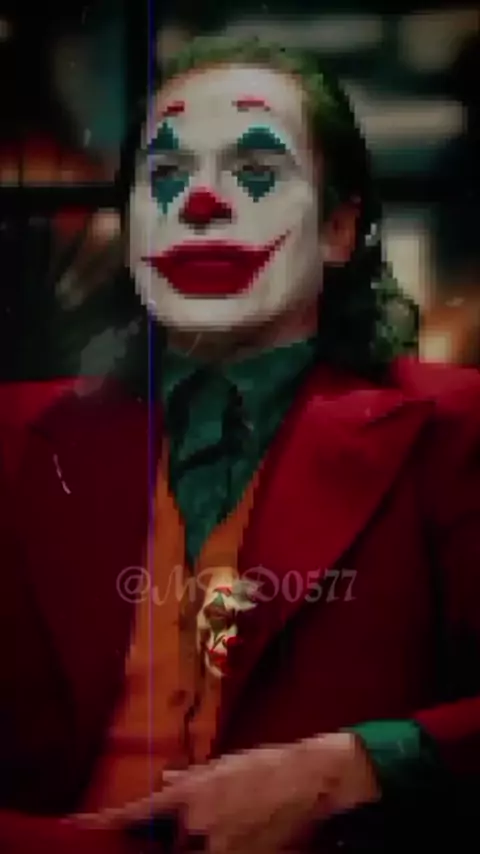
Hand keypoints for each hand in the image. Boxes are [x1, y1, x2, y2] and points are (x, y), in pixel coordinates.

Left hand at [114, 733, 380, 852]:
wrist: (308, 781)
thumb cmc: (265, 766)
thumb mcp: (222, 765)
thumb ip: (189, 778)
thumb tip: (164, 781)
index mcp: (188, 793)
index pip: (137, 813)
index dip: (104, 822)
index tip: (78, 825)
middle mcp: (195, 824)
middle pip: (166, 844)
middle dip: (173, 836)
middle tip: (210, 815)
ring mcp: (217, 848)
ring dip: (199, 842)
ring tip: (232, 818)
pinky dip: (218, 847)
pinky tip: (240, 829)